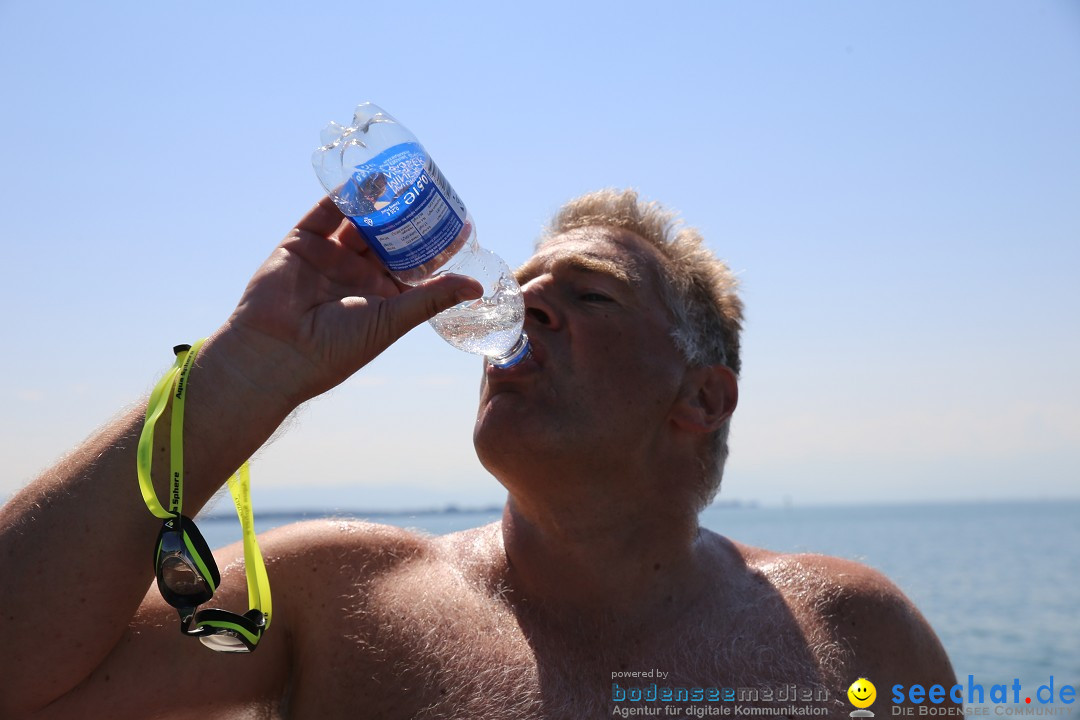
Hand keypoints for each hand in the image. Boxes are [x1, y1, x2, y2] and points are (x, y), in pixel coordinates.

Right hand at [220, 196, 481, 405]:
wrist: (278, 352)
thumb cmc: (338, 347)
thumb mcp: (392, 320)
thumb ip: (431, 297)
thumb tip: (478, 287)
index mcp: (381, 296)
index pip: (411, 262)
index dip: (430, 244)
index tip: (453, 222)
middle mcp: (356, 274)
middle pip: (386, 236)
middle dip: (404, 215)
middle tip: (425, 189)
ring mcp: (329, 257)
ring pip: (358, 221)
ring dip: (375, 201)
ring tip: (398, 177)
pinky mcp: (302, 243)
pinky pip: (324, 214)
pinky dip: (341, 195)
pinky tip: (361, 179)